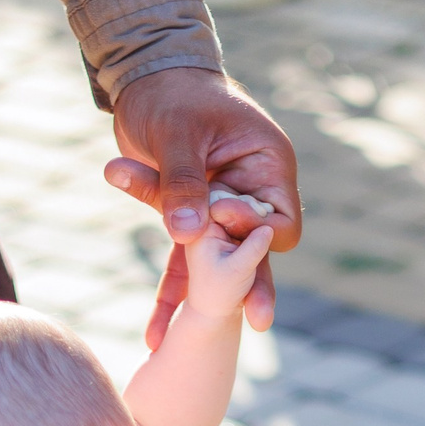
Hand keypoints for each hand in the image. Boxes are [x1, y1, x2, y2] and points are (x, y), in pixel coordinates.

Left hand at [106, 67, 299, 348]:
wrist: (145, 80)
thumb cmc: (172, 93)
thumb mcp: (177, 134)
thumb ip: (182, 185)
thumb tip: (187, 234)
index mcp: (266, 165)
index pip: (279, 217)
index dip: (254, 229)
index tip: (221, 218)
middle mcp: (252, 192)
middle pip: (258, 250)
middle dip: (251, 286)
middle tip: (257, 321)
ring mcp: (223, 211)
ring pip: (220, 265)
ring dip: (205, 302)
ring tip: (188, 345)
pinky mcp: (191, 221)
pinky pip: (185, 263)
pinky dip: (169, 293)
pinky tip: (153, 332)